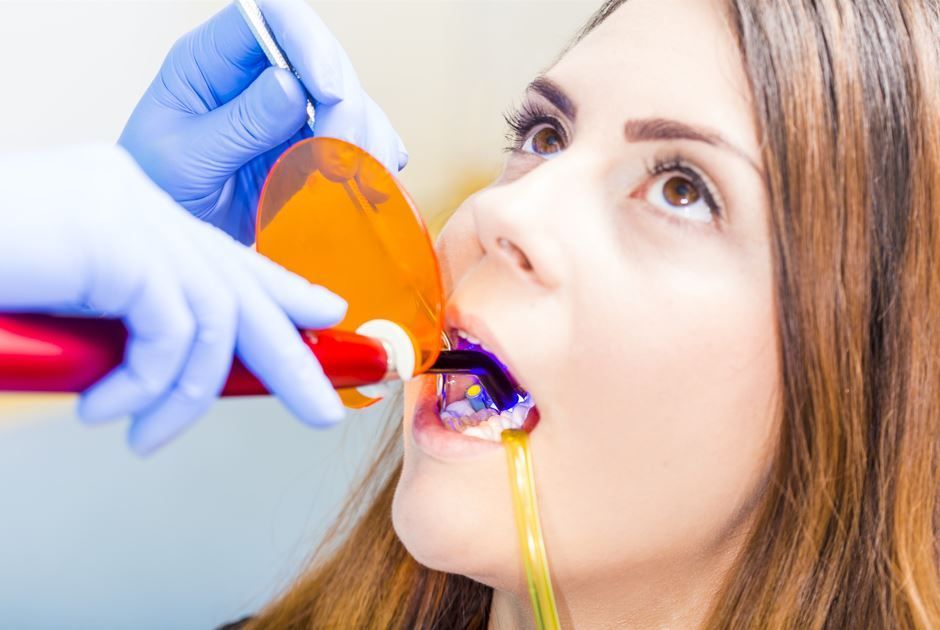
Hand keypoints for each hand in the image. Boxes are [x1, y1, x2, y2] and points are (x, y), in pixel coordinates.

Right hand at [0, 144, 347, 454]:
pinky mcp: (113, 238)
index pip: (222, 253)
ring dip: (189, 395)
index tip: (323, 319)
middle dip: (289, 355)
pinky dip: (147, 384)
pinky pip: (170, 330)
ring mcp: (124, 211)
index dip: (280, 291)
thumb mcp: (72, 308)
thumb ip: (129, 319)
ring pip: (215, 314)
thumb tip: (186, 368)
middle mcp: (134, 197)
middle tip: (326, 408)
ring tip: (148, 437)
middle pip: (241, 283)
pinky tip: (105, 409)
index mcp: (126, 205)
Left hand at [119, 0, 406, 243]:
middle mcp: (255, 77)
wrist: (167, 241)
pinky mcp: (308, 147)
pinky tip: (377, 177)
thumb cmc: (157, 193)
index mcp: (211, 61)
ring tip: (365, 179)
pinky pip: (354, 139)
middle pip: (322, 59)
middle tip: (344, 158)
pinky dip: (371, 158)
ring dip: (366, 136)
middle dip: (346, 105)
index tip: (331, 93)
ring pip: (349, 100)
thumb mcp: (184, 161)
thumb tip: (293, 87)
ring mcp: (287, 111)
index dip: (308, 42)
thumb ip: (237, 125)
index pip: (268, 15)